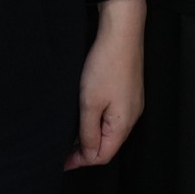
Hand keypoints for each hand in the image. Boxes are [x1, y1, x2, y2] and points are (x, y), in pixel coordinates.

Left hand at [67, 0, 144, 168]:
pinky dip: (98, 121)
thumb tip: (87, 154)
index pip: (103, 155)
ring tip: (70, 134)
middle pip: (108, 145)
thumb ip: (88, 132)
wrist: (122, 32)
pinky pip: (113, 116)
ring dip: (91, 135)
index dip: (81, 161)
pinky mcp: (129, 91)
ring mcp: (132, 103)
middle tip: (62, 150)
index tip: (62, 161)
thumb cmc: (106, 65)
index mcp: (123, 124)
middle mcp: (132, 117)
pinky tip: (85, 114)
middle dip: (85, 151)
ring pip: (110, 130)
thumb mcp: (90, 104)